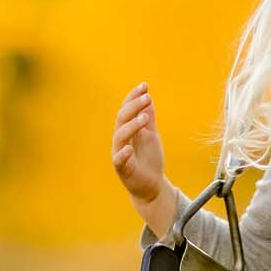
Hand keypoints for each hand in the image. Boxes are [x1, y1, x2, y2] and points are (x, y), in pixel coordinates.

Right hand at [111, 82, 175, 235]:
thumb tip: (148, 97)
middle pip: (121, 118)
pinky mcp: (122, 169)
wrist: (151, 185)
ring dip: (131, 125)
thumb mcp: (151, 135)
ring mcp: (120, 153)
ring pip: (120, 136)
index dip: (133, 97)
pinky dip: (122, 153)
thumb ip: (148, 117)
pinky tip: (129, 148)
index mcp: (128, 129)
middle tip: (147, 97)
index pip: (126, 109)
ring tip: (145, 118)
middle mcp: (121, 139)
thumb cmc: (149, 159)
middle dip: (133, 106)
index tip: (144, 85)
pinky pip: (118, 160)